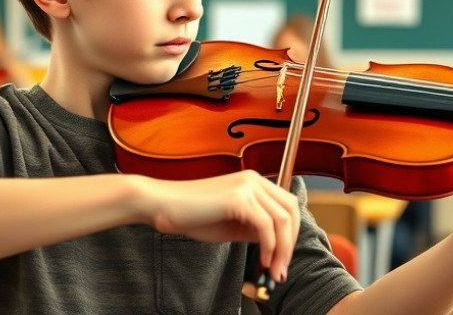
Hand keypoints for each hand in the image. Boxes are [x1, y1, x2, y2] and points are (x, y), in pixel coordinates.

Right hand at [139, 170, 299, 282]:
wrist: (161, 205)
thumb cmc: (191, 215)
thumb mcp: (231, 224)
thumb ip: (254, 229)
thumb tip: (276, 244)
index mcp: (253, 183)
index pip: (287, 206)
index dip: (291, 234)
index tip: (283, 259)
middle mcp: (254, 180)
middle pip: (291, 211)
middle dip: (290, 244)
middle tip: (281, 270)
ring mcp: (247, 186)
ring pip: (282, 219)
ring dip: (282, 250)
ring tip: (273, 271)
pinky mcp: (238, 198)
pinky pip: (266, 225)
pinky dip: (269, 246)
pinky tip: (262, 260)